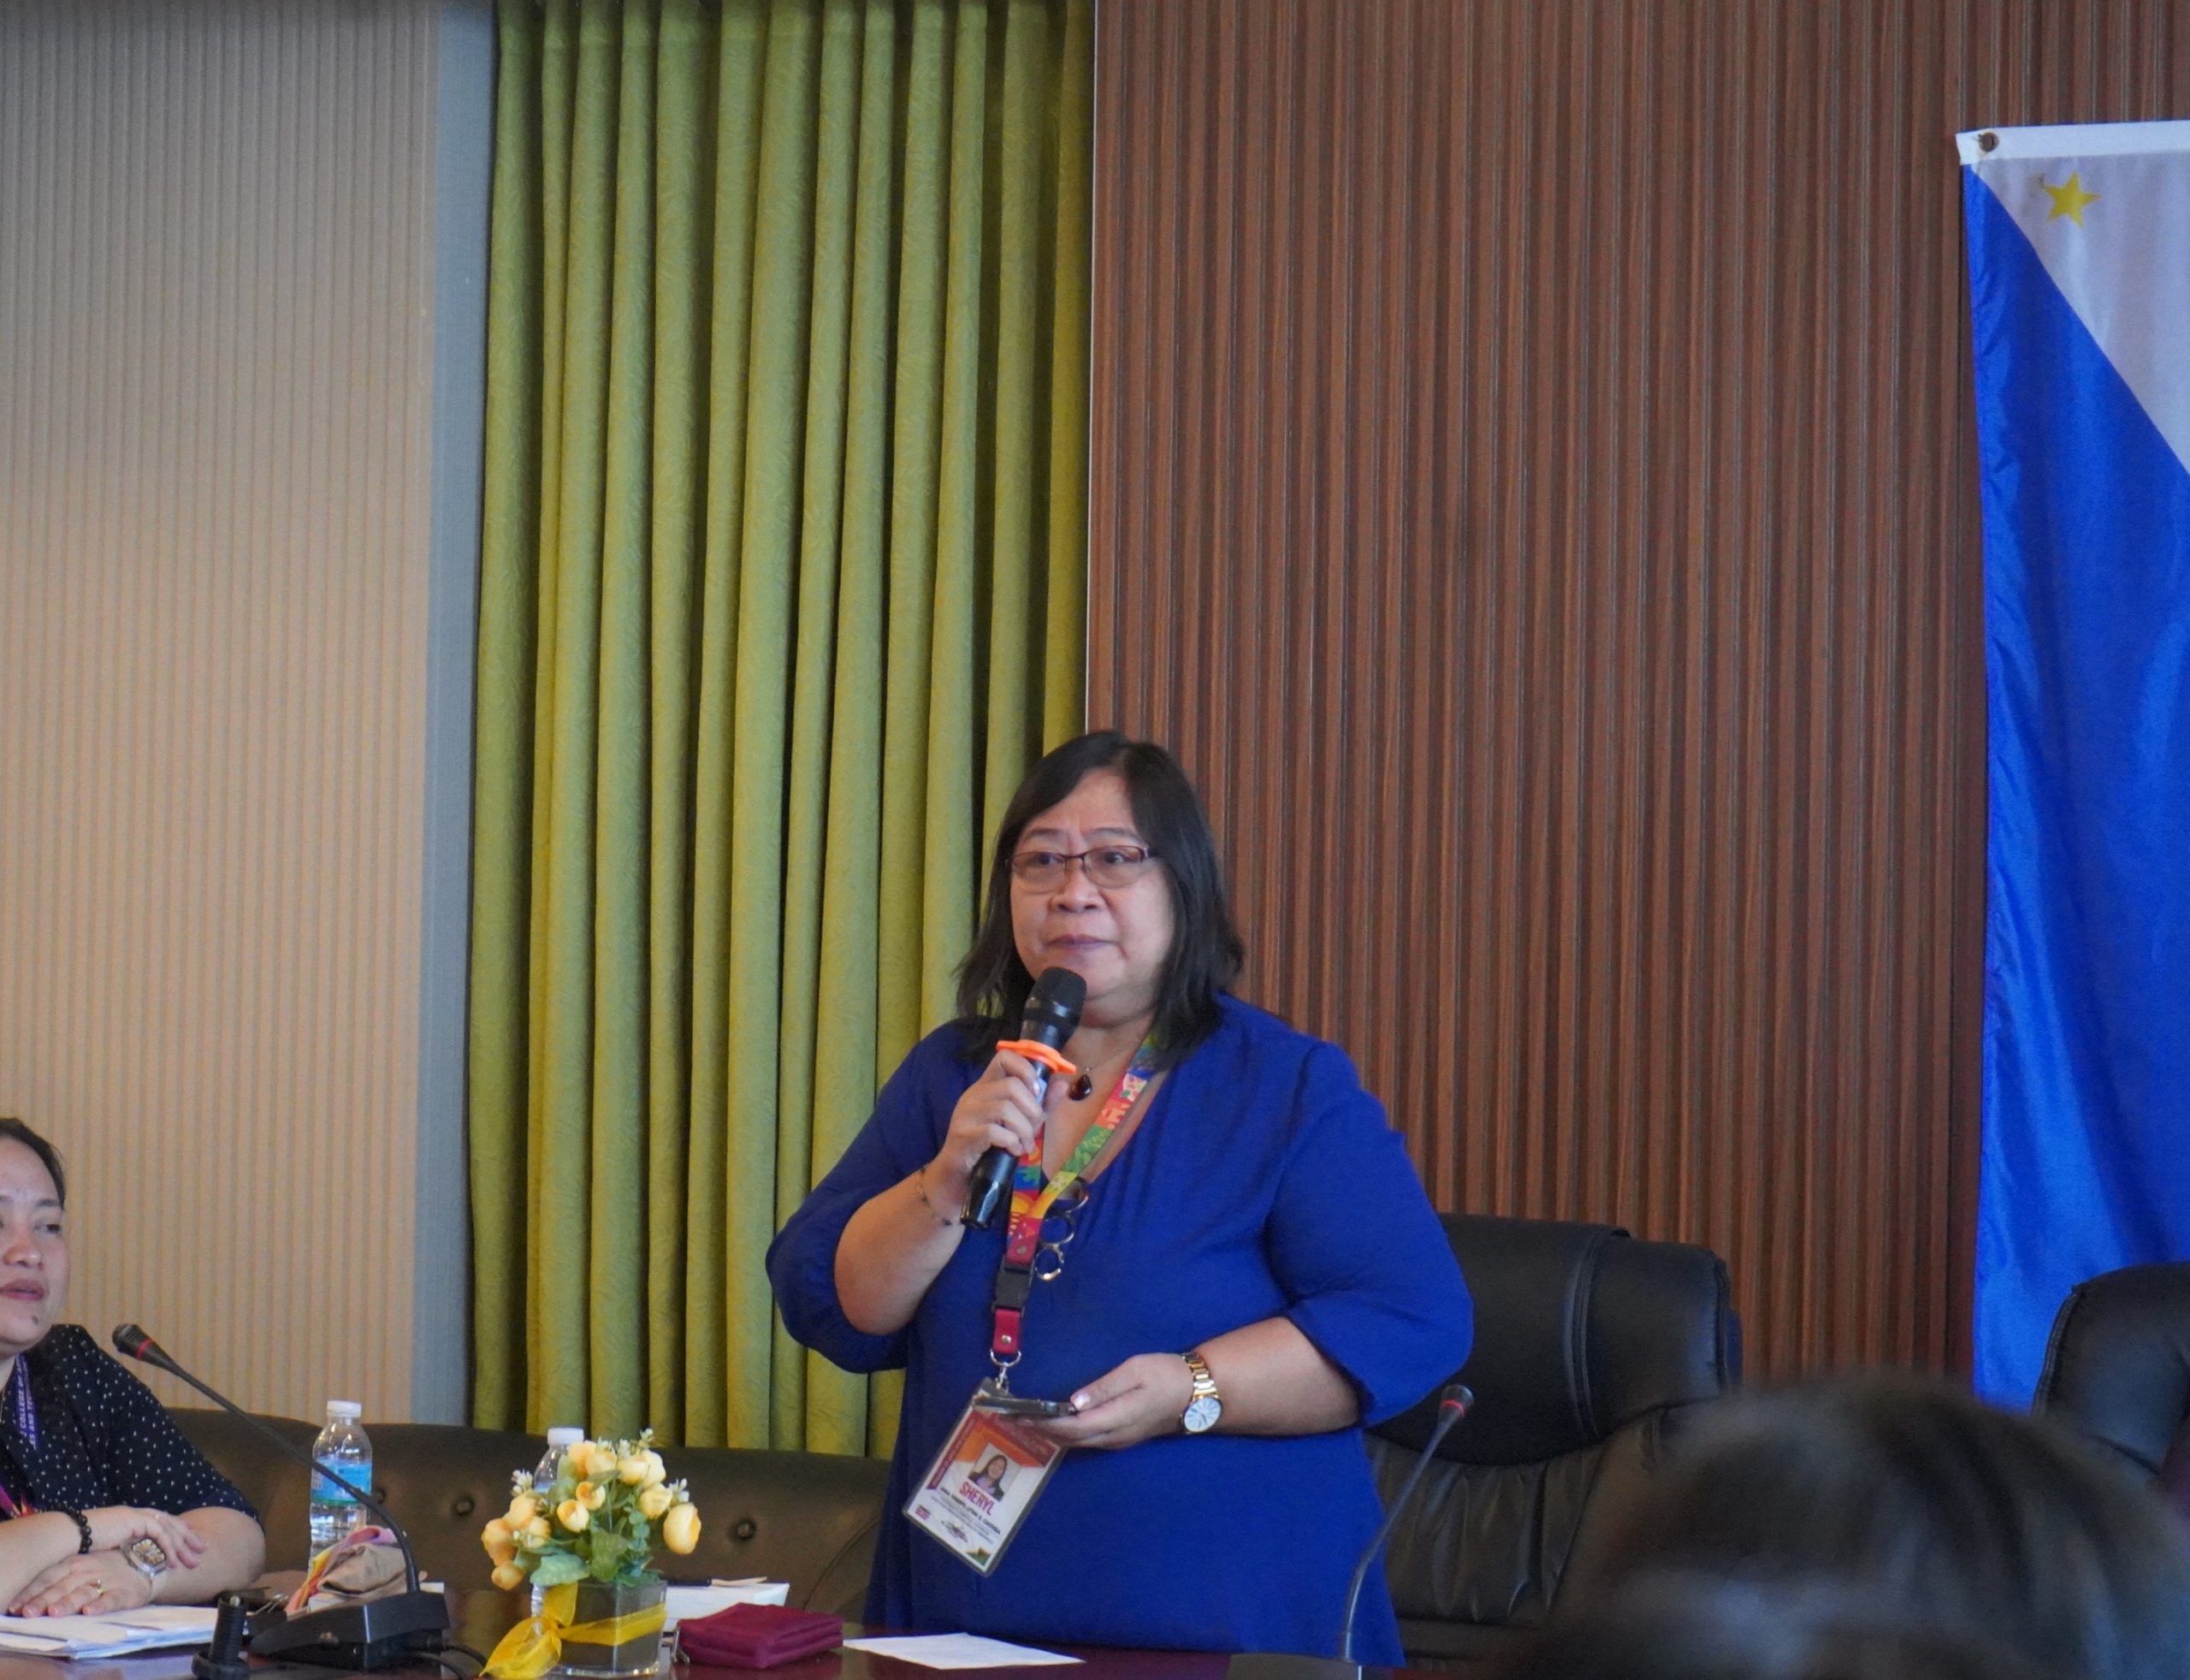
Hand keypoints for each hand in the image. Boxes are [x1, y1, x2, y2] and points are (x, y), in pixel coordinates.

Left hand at [10, 1550, 148, 1615]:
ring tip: (55, 1613)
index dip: (32, 1591)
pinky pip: (111, 1599)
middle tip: (29, 1613)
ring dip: (68, 1603)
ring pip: (84, 1593)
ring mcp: (107, 1581)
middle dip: (44, 1601)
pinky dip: (100, 1605)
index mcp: (75, 1564)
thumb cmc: (107, 1568)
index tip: (15, 1607)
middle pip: (62, 1587)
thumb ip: (59, 1578)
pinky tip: (90, 1611)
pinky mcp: (125, 1593)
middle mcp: (88, 1571)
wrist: (147, 1565)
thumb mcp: (82, 1566)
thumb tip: (26, 1597)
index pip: (49, 1577)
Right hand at [84, 1507, 205, 1569]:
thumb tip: (133, 1561)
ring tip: (192, 1561)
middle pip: (172, 1524)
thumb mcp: (110, 1546)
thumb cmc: (83, 1544)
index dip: (178, 1534)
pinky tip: (173, 1561)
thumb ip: (124, 1548)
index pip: (163, 1524)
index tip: (190, 1545)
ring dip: (182, 1546)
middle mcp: (139, 1514)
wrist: (69, 1534)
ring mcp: (138, 1515)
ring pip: (169, 1529)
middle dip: (189, 1538)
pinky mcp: (135, 1520)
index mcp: (134, 1519)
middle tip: (202, 1550)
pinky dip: (168, 1547)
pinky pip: (159, 1534)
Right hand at [927, 1051, 1064, 1203]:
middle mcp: (974, 1094)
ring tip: (1025, 1145)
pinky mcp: (964, 1134)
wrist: (958, 1173)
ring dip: (1024, 1130)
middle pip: (1011, 1086)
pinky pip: (995, 1131)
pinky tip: (1013, 1150)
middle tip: (1034, 1128)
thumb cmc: (990, 1144)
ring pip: (1005, 1109)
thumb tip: (1063, 1085)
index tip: (1036, 1092)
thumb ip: (1040, 1104)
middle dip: (1032, 1110)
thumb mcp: (1019, 1121)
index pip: (1004, 1057)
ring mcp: (967, 1113)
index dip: (1026, 1070)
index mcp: (987, 1085)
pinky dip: (1011, 1142)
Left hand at [1033, 1353, 1195, 1449]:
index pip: (1072, 1426)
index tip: (1020, 1414)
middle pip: (1070, 1439)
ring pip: (1077, 1442)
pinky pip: (1086, 1440)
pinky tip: (1054, 1424)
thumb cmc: (1166, 1375)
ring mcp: (1117, 1440)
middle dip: (1040, 1430)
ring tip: (1025, 1421)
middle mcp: (1113, 1436)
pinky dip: (1065, 1433)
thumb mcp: (1136, 1371)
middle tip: (1011, 1418)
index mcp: (1116, 1418)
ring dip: (1051, 1433)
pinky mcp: (1120, 1437)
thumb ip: (1104, 1388)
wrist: (1196, 1394)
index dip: (1045, 1422)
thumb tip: (1074, 1402)